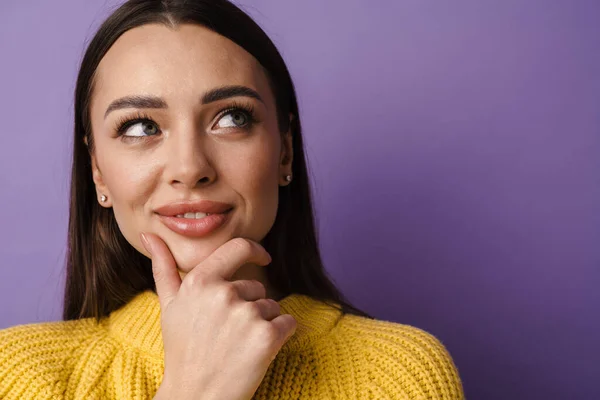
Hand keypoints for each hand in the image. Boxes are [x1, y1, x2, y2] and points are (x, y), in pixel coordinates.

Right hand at [141, 233, 296, 399]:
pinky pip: (289, 323)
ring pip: (272, 307)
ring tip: (238, 346)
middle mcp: (223, 294)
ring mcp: (246, 315)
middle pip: (257, 289)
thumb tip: (150, 234)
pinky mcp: (267, 337)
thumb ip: (163, 267)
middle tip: (227, 336)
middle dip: (249, 308)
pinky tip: (257, 353)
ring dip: (263, 324)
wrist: (195, 397)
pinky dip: (281, 336)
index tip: (264, 258)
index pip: (238, 247)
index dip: (255, 250)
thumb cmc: (182, 351)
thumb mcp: (169, 306)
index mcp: (199, 281)